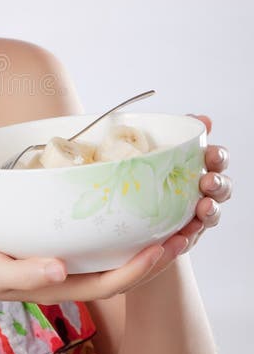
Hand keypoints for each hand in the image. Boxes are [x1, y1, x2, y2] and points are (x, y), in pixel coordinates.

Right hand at [0, 225, 174, 308]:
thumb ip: (23, 272)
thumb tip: (60, 269)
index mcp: (60, 286)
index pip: (112, 283)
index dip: (141, 268)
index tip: (164, 247)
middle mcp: (71, 276)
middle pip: (125, 270)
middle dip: (158, 253)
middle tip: (186, 227)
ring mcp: (66, 263)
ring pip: (117, 255)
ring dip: (147, 239)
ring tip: (173, 216)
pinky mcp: (59, 247)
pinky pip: (99, 240)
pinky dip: (121, 228)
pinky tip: (131, 207)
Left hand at [120, 113, 231, 291]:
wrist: (131, 217)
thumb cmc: (144, 177)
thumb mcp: (150, 152)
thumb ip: (174, 135)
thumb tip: (199, 118)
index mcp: (196, 166)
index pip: (216, 158)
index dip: (218, 156)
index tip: (209, 153)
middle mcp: (201, 190)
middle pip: (222, 185)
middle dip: (219, 182)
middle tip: (207, 181)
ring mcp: (196, 213)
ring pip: (213, 212)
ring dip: (211, 209)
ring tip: (202, 208)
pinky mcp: (185, 234)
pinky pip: (193, 236)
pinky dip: (191, 234)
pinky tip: (185, 232)